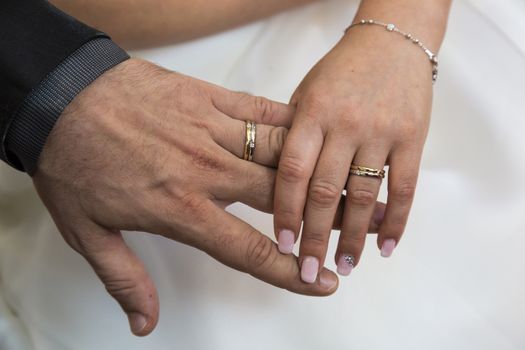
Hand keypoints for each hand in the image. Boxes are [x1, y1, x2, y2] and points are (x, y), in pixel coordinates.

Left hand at [32, 59, 384, 335]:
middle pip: (278, 200)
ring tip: (349, 183)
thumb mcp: (87, 232)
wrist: (61, 96)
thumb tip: (144, 323)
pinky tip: (312, 132)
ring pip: (279, 154)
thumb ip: (124, 278)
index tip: (321, 281)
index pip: (248, 249)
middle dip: (321, 217)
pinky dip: (289, 122)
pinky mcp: (209, 99)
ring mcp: (210, 131)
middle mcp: (205, 172)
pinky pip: (260, 111)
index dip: (290, 271)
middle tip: (354, 229)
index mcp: (180, 208)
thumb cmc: (74, 160)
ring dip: (316, 171)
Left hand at [274, 23, 432, 281]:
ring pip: (364, 196)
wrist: (391, 43)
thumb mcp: (305, 94)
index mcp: (311, 114)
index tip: (281, 244)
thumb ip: (292, 135)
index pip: (292, 172)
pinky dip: (396, 221)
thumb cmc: (340, 72)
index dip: (284, 212)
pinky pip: (404, 187)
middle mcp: (344, 125)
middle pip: (325, 192)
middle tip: (309, 270)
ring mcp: (380, 132)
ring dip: (353, 237)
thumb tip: (277, 185)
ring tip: (344, 266)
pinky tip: (386, 247)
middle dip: (315, 237)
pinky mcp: (412, 137)